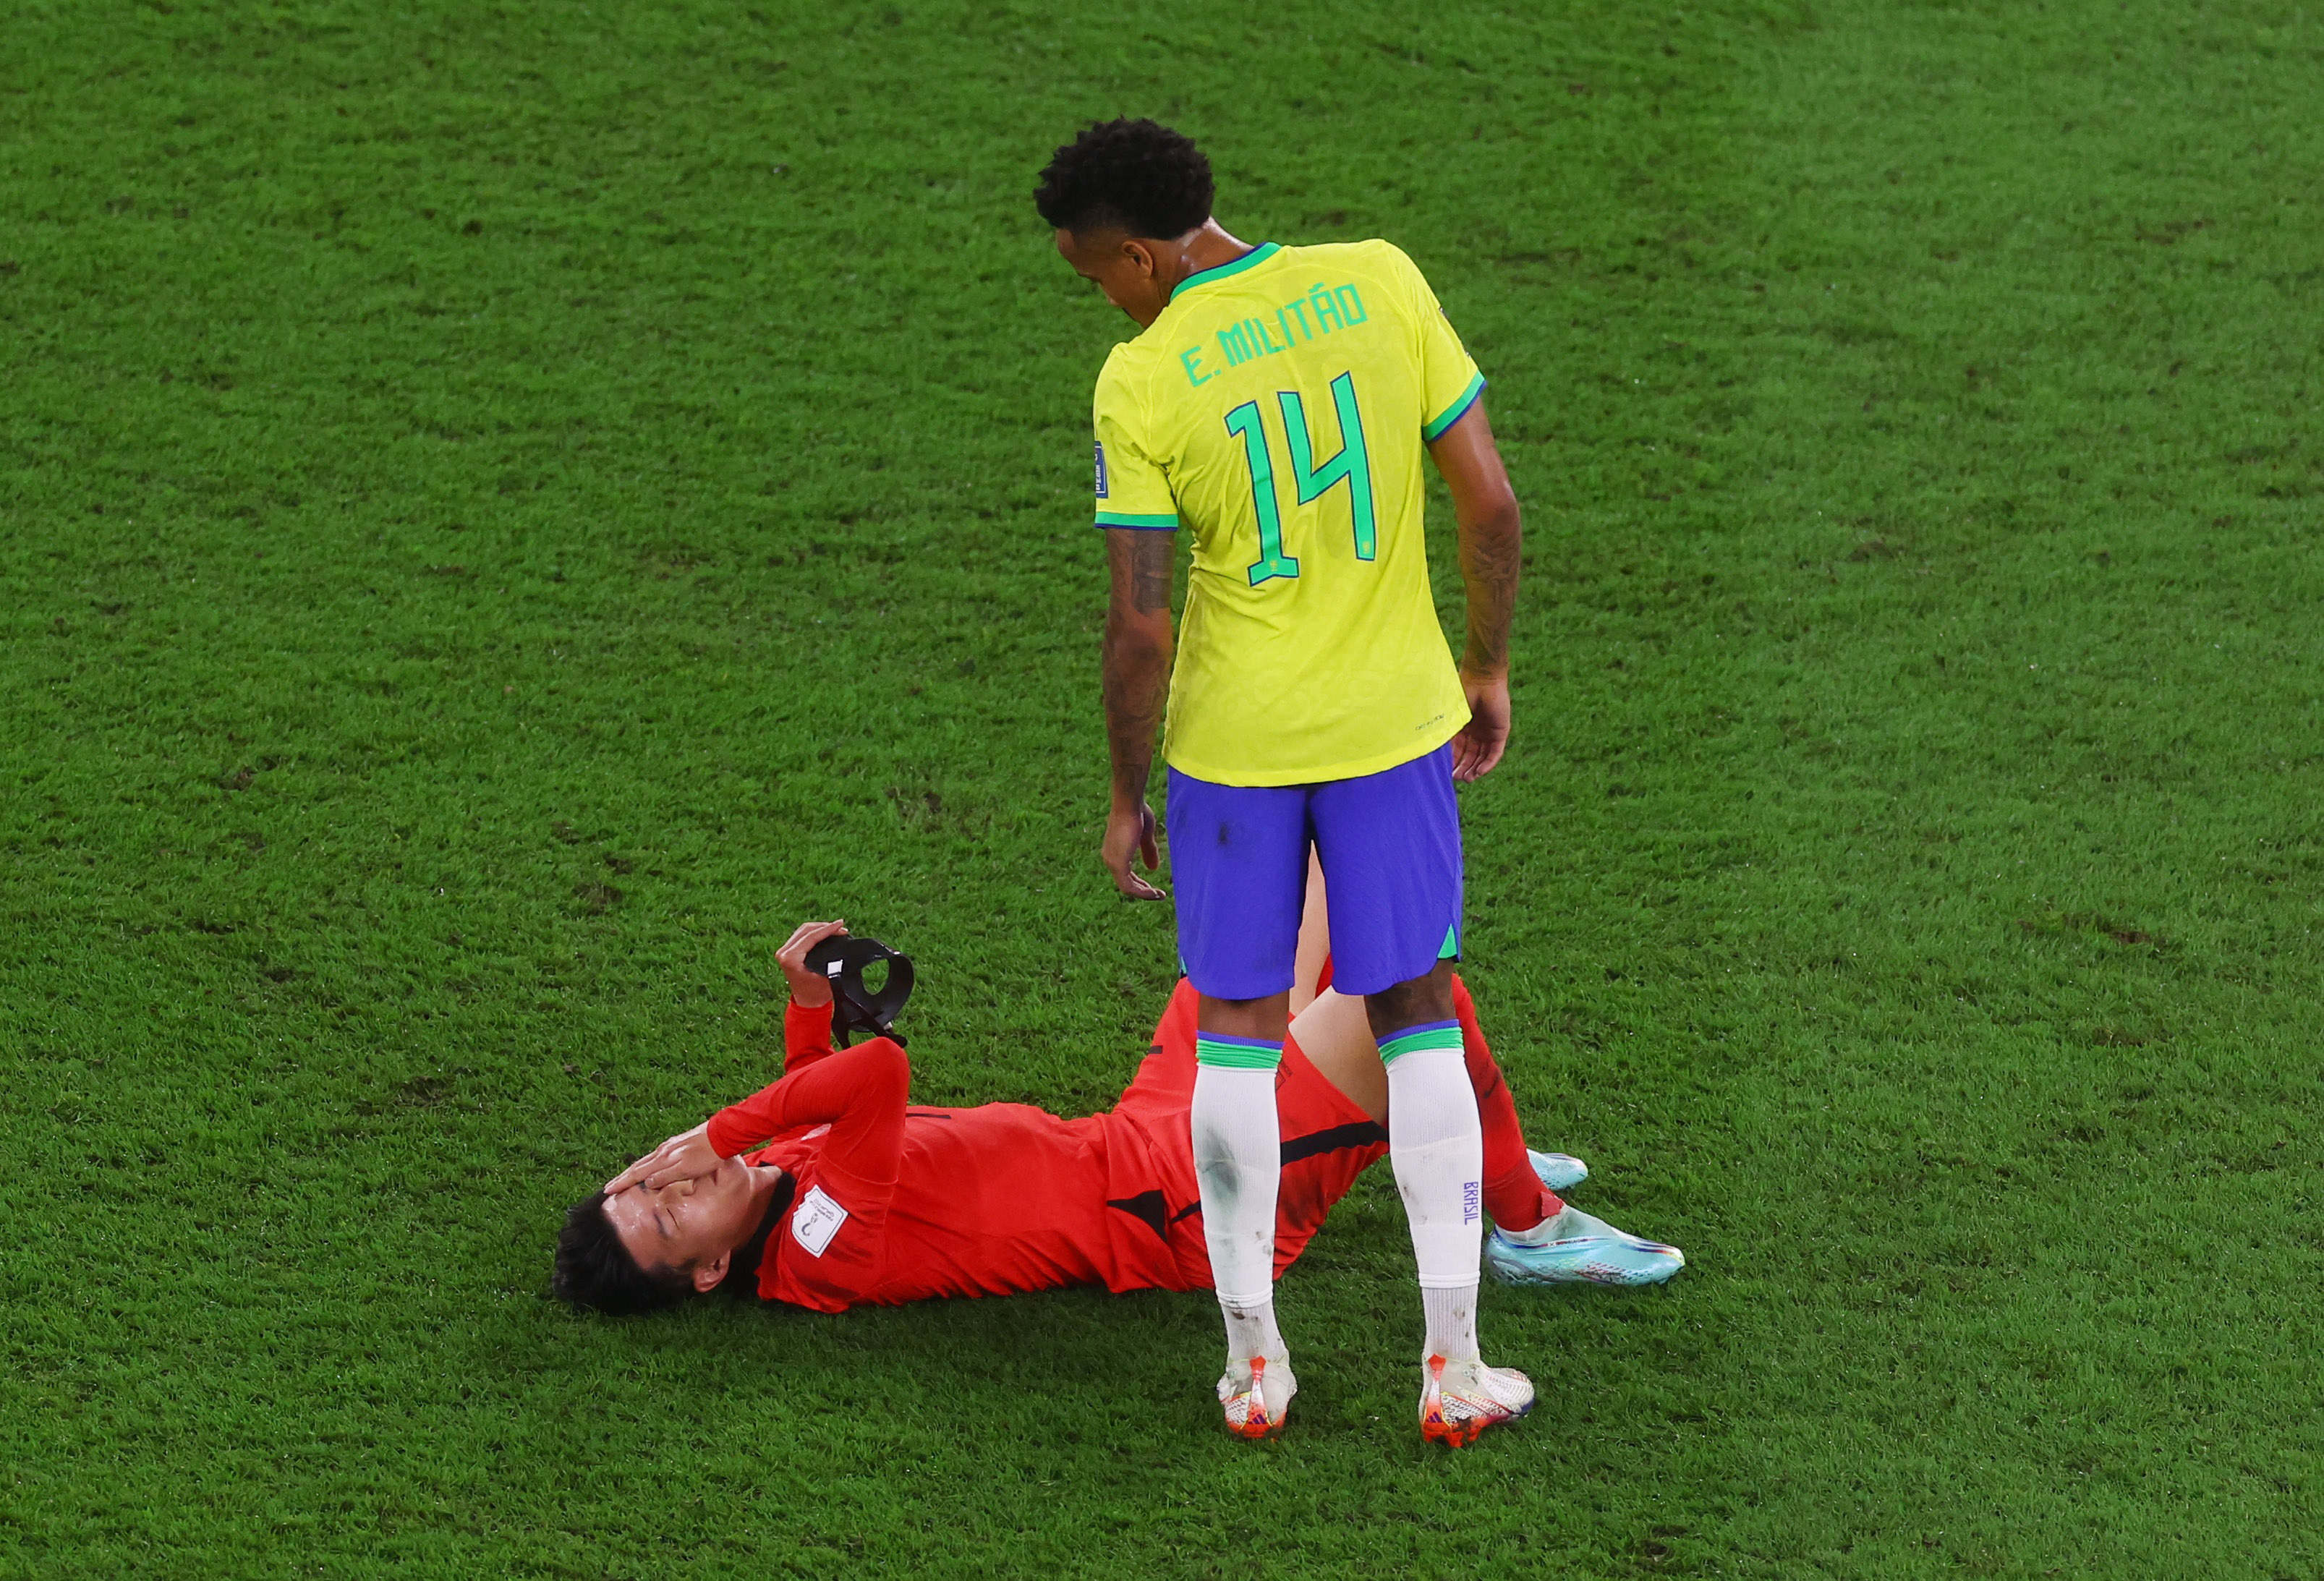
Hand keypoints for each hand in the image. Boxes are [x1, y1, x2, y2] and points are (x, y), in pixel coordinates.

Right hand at [605, 1122, 728, 1194]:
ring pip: (646, 1161)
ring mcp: (670, 1146)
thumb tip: (646, 1182)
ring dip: (633, 1171)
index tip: (608, 1190)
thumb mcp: (687, 1169)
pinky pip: (655, 1157)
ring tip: (623, 1178)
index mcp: (664, 1159)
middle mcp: (663, 1151)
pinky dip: (646, 1164)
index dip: (623, 1182)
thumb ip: (666, 1176)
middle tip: (609, 1186)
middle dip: (623, 1177)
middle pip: (638, 1166)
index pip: (637, 1173)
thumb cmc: (708, 1155)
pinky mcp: (677, 1143)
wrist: (723, 1134)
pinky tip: (648, 1165)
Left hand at [776, 919, 847, 1005]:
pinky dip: (814, 932)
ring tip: (836, 929)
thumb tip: (842, 942)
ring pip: (803, 930)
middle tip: (841, 926)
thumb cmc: (817, 993)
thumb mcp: (827, 977)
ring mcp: (783, 951)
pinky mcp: (786, 951)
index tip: (841, 925)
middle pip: (806, 929)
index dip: (828, 929)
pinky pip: (801, 935)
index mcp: (791, 959)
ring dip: (820, 927)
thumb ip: (833, 960)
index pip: (811, 937)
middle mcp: (784, 953)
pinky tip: (826, 932)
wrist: (808, 1003)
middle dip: (825, 926)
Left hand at [1103, 798, 1164, 899]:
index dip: (1140, 883)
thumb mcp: (1145, 837)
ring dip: (1144, 894)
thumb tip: (1153, 869)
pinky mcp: (1118, 865)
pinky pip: (1129, 887)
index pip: (1126, 875)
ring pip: (1127, 888)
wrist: (1130, 804)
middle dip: (1143, 890)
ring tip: (1160, 895)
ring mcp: (1112, 863)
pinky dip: (1142, 892)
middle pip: (1126, 883)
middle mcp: (1109, 859)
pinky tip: (1155, 893)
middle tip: (1159, 894)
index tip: (1154, 888)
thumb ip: (1148, 852)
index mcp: (1114, 852)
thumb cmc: (1138, 814)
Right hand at [1452, 674, 1509, 781]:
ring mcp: (1489, 731)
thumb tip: (1430, 751)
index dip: (1453, 761)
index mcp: (1463, 726)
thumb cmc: (1462, 693)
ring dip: (1475, 769)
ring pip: (1483, 756)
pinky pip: (1495, 752)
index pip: (1459, 749)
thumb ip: (1444, 733)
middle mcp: (1477, 731)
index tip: (1446, 772)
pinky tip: (1479, 772)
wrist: (1481, 679)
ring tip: (1467, 779)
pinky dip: (1488, 764)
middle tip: (1457, 779)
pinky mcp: (1501, 732)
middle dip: (1464, 768)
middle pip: (1471, 755)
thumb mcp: (1450, 717)